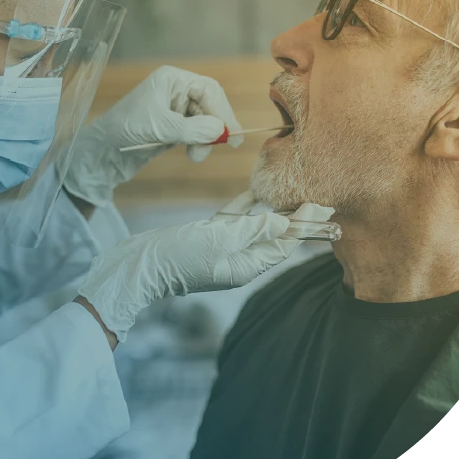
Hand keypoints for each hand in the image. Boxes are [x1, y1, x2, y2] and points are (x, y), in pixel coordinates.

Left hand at [64, 66, 242, 206]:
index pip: (208, 89)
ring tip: (196, 156)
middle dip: (215, 126)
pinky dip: (198, 144)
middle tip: (225, 146)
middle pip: (210, 104)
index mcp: (171, 79)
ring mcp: (175, 109)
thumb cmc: (126, 130)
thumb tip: (221, 130)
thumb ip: (192, 129)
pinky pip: (196, 132)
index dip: (222, 110)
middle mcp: (175, 90)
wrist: (103, 152)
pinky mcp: (173, 127)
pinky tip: (193, 154)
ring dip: (205, 139)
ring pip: (205, 121)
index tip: (230, 133)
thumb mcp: (161, 128)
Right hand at [77, 212, 297, 341]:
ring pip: (255, 225)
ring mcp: (223, 247)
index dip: (304, 225)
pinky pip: (233, 219)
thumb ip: (251, 230)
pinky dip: (245, 206)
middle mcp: (238, 259)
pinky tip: (257, 191)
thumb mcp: (216, 241)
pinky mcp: (207, 236)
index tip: (321, 205)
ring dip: (273, 209)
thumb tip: (281, 221)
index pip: (283, 245)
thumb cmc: (176, 258)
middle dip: (296, 217)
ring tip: (294, 191)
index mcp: (245, 267)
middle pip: (274, 236)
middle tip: (319, 197)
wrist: (138, 266)